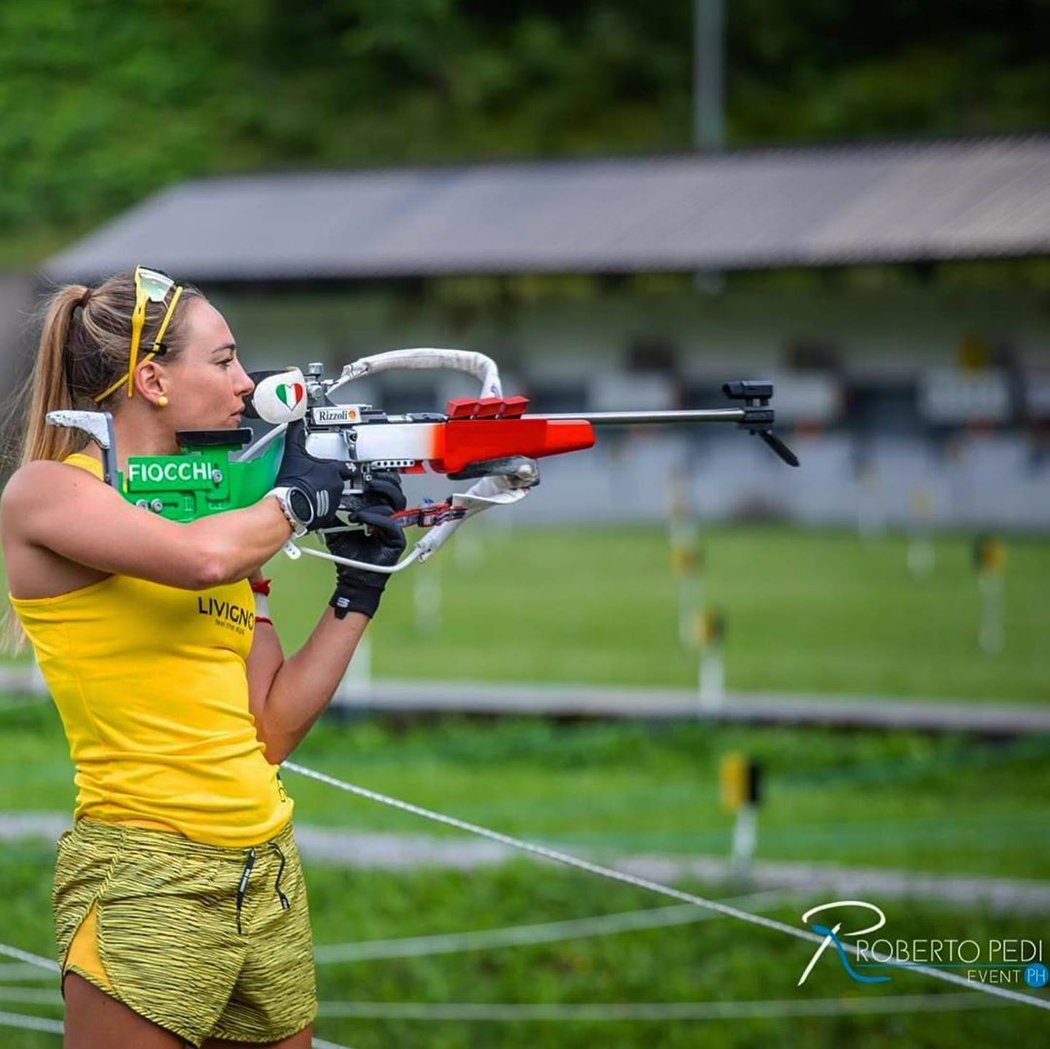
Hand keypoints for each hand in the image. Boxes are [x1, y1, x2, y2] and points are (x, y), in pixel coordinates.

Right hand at [273, 420, 346, 530]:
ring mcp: (334, 501)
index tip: (340, 466)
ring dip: (326, 493)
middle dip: (331, 479)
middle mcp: (337, 486)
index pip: (345, 466)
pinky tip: (310, 504)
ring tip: (312, 491)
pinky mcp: (327, 516)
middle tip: (318, 479)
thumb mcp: (293, 454)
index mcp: (332, 470)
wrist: (289, 506)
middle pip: (339, 481)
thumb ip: (296, 435)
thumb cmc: (294, 482)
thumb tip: (296, 421)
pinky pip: (327, 511)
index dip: (341, 466)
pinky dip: (320, 508)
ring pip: (334, 496)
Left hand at [324, 471, 406, 618]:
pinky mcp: (396, 538)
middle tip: (367, 479)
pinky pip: (389, 522)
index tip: (362, 472)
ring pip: (396, 502)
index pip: (382, 488)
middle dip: (382, 481)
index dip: (375, 478)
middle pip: (394, 491)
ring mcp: (393, 527)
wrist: (354, 578)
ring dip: (381, 494)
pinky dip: (373, 517)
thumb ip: (332, 513)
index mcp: (376, 512)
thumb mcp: (336, 528)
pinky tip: (359, 517)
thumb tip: (319, 498)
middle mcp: (387, 517)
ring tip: (366, 492)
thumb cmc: (349, 556)